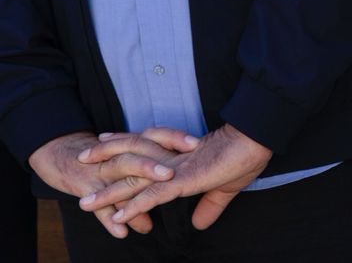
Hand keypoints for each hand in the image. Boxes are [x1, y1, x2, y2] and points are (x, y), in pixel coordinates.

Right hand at [30, 129, 189, 237]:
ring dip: (130, 189)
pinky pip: (99, 207)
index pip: (158, 135)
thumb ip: (156, 180)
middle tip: (170, 174)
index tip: (195, 144)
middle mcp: (121, 155)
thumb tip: (166, 213)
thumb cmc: (115, 161)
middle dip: (152, 164)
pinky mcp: (86, 189)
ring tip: (145, 203)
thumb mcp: (137, 163)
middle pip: (136, 153)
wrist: (69, 156)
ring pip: (116, 177)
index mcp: (136, 144)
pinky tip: (122, 233)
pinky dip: (109, 220)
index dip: (175, 138)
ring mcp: (103, 171)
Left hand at [99, 124, 271, 230]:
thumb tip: (199, 224)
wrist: (256, 140)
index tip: (106, 142)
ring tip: (86, 202)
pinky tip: (118, 217)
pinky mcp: (184, 180)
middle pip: (131, 158)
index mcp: (179, 154)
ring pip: (135, 181)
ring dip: (109, 194)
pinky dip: (134, 207)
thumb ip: (210, 205)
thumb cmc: (246, 155)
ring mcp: (175, 169)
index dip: (124, 145)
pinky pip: (153, 196)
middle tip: (82, 160)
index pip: (145, 147)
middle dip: (104, 161)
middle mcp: (172, 159)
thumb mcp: (226, 186)